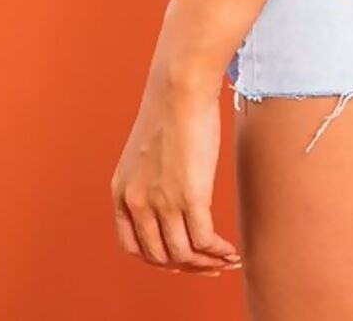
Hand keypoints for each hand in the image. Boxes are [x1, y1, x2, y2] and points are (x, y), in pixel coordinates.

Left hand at [110, 63, 242, 277]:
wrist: (180, 86)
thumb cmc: (170, 108)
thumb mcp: (147, 152)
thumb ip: (152, 179)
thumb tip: (172, 192)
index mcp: (122, 193)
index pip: (134, 247)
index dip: (158, 260)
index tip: (180, 260)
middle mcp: (136, 203)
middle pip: (161, 256)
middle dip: (187, 266)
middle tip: (208, 266)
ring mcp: (162, 202)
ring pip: (184, 254)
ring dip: (207, 263)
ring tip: (225, 260)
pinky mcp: (190, 197)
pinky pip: (204, 241)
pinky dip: (219, 252)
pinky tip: (231, 251)